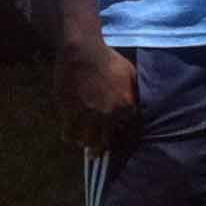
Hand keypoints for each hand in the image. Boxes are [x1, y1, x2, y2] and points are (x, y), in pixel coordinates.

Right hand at [54, 37, 138, 153]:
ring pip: (85, 139)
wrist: (83, 52)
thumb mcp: (130, 75)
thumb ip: (133, 92)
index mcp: (126, 106)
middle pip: (104, 140)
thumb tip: (137, 102)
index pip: (126, 129)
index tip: (115, 138)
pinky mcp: (69, 112)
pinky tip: (68, 137)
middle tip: (97, 153)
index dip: (120, 134)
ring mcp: (88, 115)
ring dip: (83, 143)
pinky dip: (68, 135)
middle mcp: (108, 115)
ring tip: (82, 145)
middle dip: (100, 148)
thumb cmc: (109, 60)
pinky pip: (68, 131)